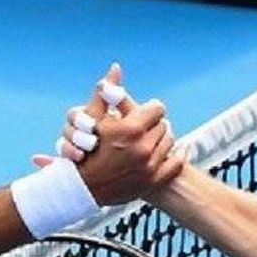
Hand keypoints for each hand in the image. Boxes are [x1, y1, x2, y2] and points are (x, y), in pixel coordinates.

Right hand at [33, 63, 184, 203]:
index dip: (149, 109)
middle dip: (154, 124)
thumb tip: (116, 67)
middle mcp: (143, 148)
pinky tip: (174, 151)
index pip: (157, 108)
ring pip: (170, 142)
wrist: (80, 189)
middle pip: (163, 124)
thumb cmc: (83, 149)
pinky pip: (176, 163)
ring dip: (161, 139)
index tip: (143, 112)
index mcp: (131, 129)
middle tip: (144, 126)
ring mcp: (150, 167)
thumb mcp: (92, 118)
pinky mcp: (153, 181)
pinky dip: (176, 155)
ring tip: (150, 139)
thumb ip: (107, 92)